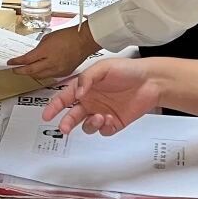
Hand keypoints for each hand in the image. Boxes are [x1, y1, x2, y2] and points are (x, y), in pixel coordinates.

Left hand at [6, 25, 100, 82]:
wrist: (84, 41)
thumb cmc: (68, 36)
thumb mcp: (48, 38)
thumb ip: (39, 48)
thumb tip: (33, 55)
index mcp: (46, 52)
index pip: (26, 60)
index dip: (16, 62)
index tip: (10, 62)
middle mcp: (51, 63)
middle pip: (31, 71)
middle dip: (20, 71)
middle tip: (14, 69)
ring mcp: (58, 70)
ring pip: (40, 76)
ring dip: (31, 73)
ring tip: (25, 71)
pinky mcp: (64, 74)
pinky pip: (50, 76)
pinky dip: (42, 74)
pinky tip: (39, 71)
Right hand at [40, 59, 159, 134]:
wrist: (151, 81)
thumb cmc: (128, 70)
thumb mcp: (103, 67)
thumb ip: (86, 79)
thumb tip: (76, 94)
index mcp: (85, 87)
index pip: (65, 98)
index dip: (54, 106)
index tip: (47, 115)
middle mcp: (91, 101)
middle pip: (72, 115)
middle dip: (66, 122)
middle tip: (64, 127)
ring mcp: (102, 112)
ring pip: (87, 125)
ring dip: (89, 124)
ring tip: (98, 117)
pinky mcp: (114, 123)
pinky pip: (103, 131)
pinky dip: (103, 127)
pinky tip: (109, 118)